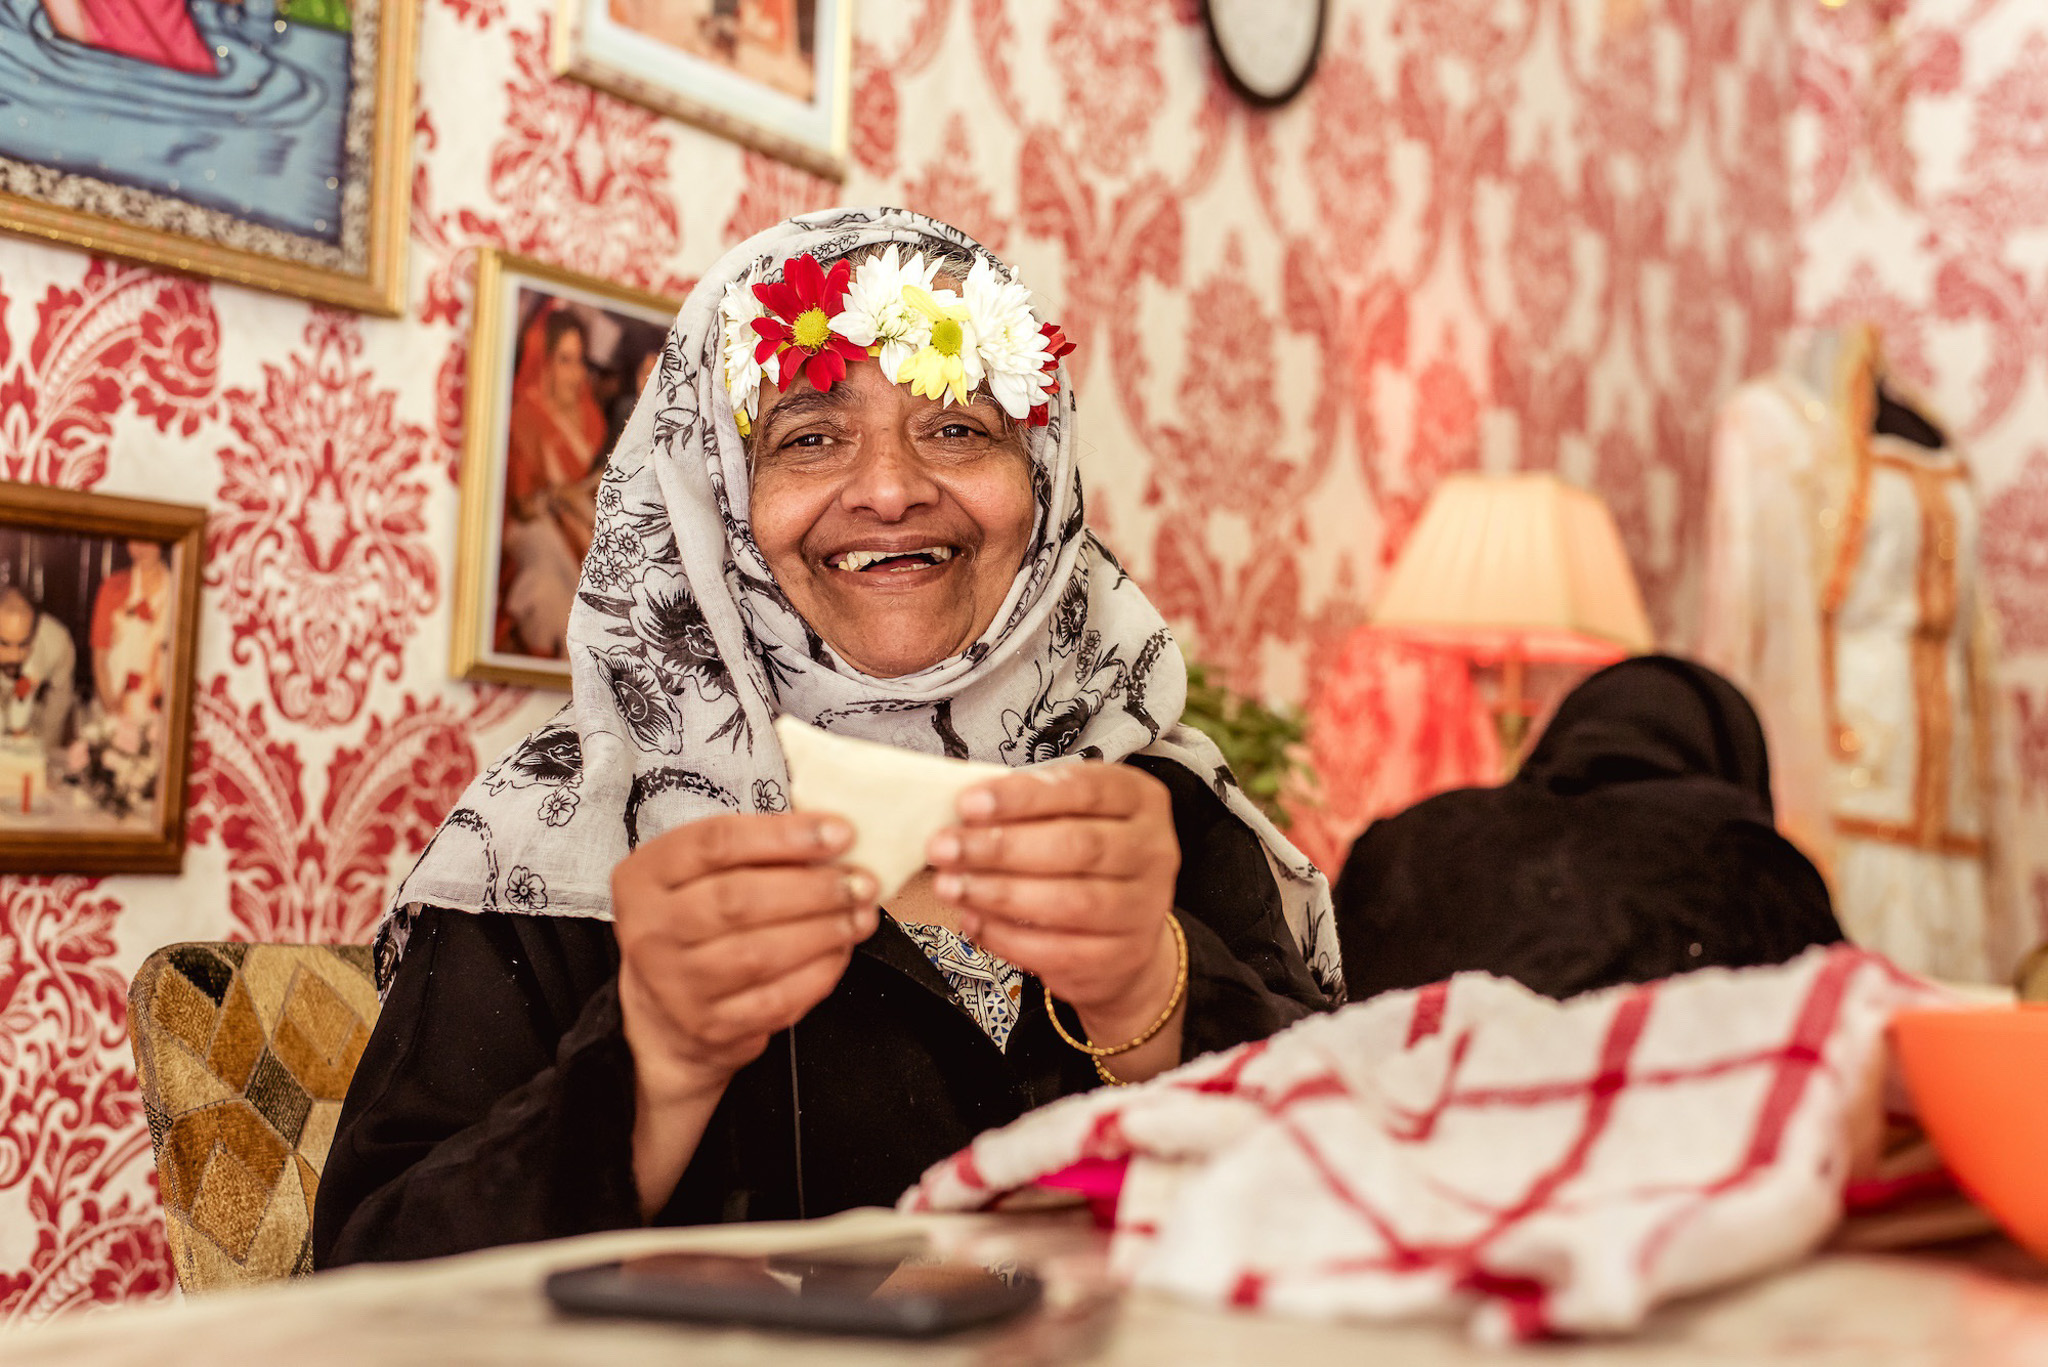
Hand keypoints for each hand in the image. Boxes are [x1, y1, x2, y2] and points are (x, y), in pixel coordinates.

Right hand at [611, 812, 877, 1106]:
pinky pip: (776, 1000)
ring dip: (824, 931)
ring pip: (760, 954)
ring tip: (859, 916)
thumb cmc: (693, 926)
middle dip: (813, 889)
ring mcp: (675, 985)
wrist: (661, 1016)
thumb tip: (831, 835)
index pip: (716, 843)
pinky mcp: (709, 1026)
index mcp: (645, 876)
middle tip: (859, 882)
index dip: (785, 835)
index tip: (840, 833)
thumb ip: (752, 850)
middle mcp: (650, 930)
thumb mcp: (698, 876)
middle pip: (739, 900)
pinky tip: (839, 952)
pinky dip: (818, 973)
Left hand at [926, 763, 1182, 1047]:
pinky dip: (1008, 936)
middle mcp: (1153, 850)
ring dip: (999, 893)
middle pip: (1076, 846)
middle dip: (1001, 847)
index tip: (969, 803)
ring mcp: (1145, 907)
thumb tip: (965, 812)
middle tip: (946, 848)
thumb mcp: (1071, 817)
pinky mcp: (1123, 955)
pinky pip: (1059, 948)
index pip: (1084, 789)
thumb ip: (1030, 809)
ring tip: (952, 886)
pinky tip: (975, 920)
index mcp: (1140, 800)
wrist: (1126, 937)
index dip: (1023, 796)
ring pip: (1068, 901)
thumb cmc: (1087, 861)